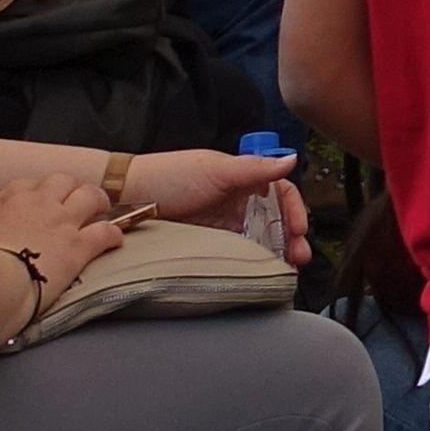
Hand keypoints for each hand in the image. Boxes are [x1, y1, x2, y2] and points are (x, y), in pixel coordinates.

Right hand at [0, 171, 127, 314]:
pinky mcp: (78, 246)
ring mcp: (62, 222)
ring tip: (101, 208)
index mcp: (8, 198)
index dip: (40, 191)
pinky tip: (115, 239)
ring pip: (91, 196)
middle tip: (76, 199)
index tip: (40, 199)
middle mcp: (39, 202)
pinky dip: (114, 234)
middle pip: (65, 181)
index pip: (30, 183)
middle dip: (73, 189)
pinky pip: (106, 232)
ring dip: (98, 202)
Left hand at [123, 146, 315, 265]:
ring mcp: (224, 223)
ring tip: (288, 269)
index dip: (294, 209)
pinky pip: (240, 252)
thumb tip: (292, 159)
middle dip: (292, 236)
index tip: (300, 229)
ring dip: (278, 251)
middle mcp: (237, 201)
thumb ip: (255, 168)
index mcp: (243, 178)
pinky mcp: (210, 243)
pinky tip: (263, 271)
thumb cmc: (172, 177)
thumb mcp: (215, 170)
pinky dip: (255, 261)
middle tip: (300, 257)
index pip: (280, 192)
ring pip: (261, 238)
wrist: (129, 199)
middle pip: (275, 218)